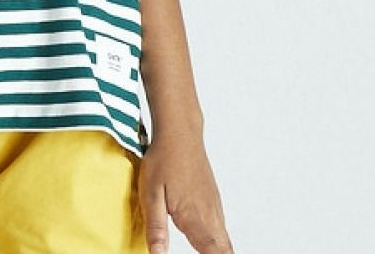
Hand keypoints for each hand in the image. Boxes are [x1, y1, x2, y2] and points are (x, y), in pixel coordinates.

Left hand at [138, 131, 234, 253]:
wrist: (180, 132)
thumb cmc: (164, 160)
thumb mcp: (150, 194)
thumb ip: (156, 227)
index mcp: (195, 218)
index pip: (212, 253)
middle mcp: (210, 215)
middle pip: (224, 251)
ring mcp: (214, 207)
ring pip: (224, 241)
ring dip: (220, 252)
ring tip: (209, 252)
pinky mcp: (213, 200)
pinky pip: (221, 228)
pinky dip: (219, 241)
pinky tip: (211, 243)